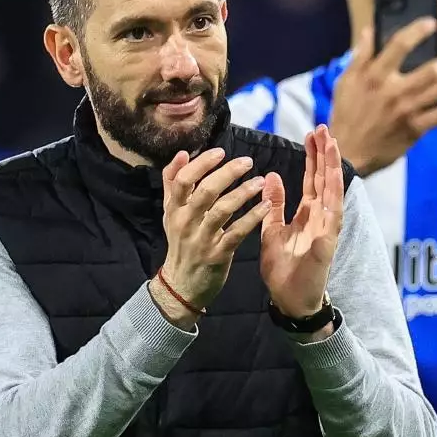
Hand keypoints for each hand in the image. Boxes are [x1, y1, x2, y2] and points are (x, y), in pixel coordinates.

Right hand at [158, 148, 270, 316]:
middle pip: (205, 191)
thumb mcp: (171, 214)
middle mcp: (185, 222)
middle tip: (247, 162)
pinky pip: (237, 232)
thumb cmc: (181, 243)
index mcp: (174, 209)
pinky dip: (252, 218)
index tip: (221, 151)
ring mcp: (201, 239)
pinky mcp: (217, 254)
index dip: (202, 163)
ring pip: (222, 210)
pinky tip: (265, 206)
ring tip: (260, 182)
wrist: (181, 285)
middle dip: (228, 173)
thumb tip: (181, 153)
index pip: (183, 180)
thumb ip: (173, 183)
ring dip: (243, 193)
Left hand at [260, 126, 343, 317]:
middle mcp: (321, 219)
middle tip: (323, 128)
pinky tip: (331, 187)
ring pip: (333, 195)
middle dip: (325, 155)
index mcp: (308, 214)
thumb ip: (275, 205)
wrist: (290, 301)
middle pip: (325, 181)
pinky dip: (332, 205)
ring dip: (332, 171)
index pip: (313, 179)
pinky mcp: (326, 248)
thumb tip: (273, 176)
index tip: (311, 134)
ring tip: (331, 147)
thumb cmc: (284, 269)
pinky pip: (331, 223)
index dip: (313, 157)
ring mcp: (327, 232)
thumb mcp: (272, 230)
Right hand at [328, 20, 436, 176]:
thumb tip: (370, 31)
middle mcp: (392, 92)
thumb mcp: (346, 83)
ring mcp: (406, 112)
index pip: (399, 45)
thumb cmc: (346, 115)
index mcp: (374, 77)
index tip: (431, 23)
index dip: (418, 30)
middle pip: (431, 70)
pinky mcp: (414, 130)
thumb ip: (360, 56)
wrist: (347, 153)